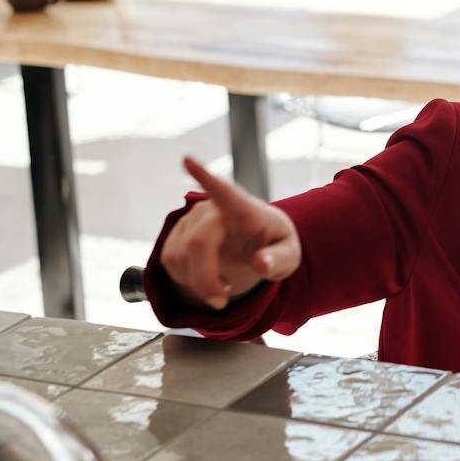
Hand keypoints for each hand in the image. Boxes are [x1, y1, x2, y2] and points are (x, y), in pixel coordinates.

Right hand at [160, 156, 300, 309]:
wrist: (257, 245)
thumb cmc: (274, 245)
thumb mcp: (289, 257)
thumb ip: (279, 260)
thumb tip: (263, 263)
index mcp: (245, 209)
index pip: (225, 191)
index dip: (205, 176)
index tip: (187, 159)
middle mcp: (213, 209)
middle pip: (198, 243)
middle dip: (206, 279)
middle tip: (222, 301)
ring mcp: (191, 220)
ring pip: (179, 256)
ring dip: (197, 282)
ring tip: (222, 285)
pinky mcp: (175, 235)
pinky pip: (169, 262)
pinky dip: (186, 279)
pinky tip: (206, 277)